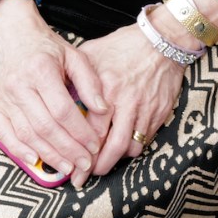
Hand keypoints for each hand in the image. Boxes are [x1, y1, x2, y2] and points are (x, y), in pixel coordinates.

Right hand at [0, 0, 109, 181]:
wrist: (13, 36)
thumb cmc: (48, 47)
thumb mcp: (74, 56)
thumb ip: (89, 82)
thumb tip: (102, 109)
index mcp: (41, 70)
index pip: (62, 110)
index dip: (80, 132)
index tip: (95, 145)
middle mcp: (19, 85)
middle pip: (45, 127)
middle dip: (68, 150)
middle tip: (85, 164)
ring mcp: (3, 97)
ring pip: (27, 134)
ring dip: (48, 155)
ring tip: (68, 168)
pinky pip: (5, 134)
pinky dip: (20, 151)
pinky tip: (36, 161)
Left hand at [81, 19, 193, 175]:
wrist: (161, 41)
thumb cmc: (123, 46)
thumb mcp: (91, 54)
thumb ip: (75, 77)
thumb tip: (56, 96)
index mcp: (105, 89)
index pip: (89, 129)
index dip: (78, 151)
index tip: (69, 165)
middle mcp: (125, 102)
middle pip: (110, 146)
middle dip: (95, 167)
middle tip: (84, 177)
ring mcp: (144, 109)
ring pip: (129, 148)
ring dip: (114, 161)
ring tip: (102, 166)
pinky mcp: (158, 113)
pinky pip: (144, 140)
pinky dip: (132, 148)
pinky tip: (121, 150)